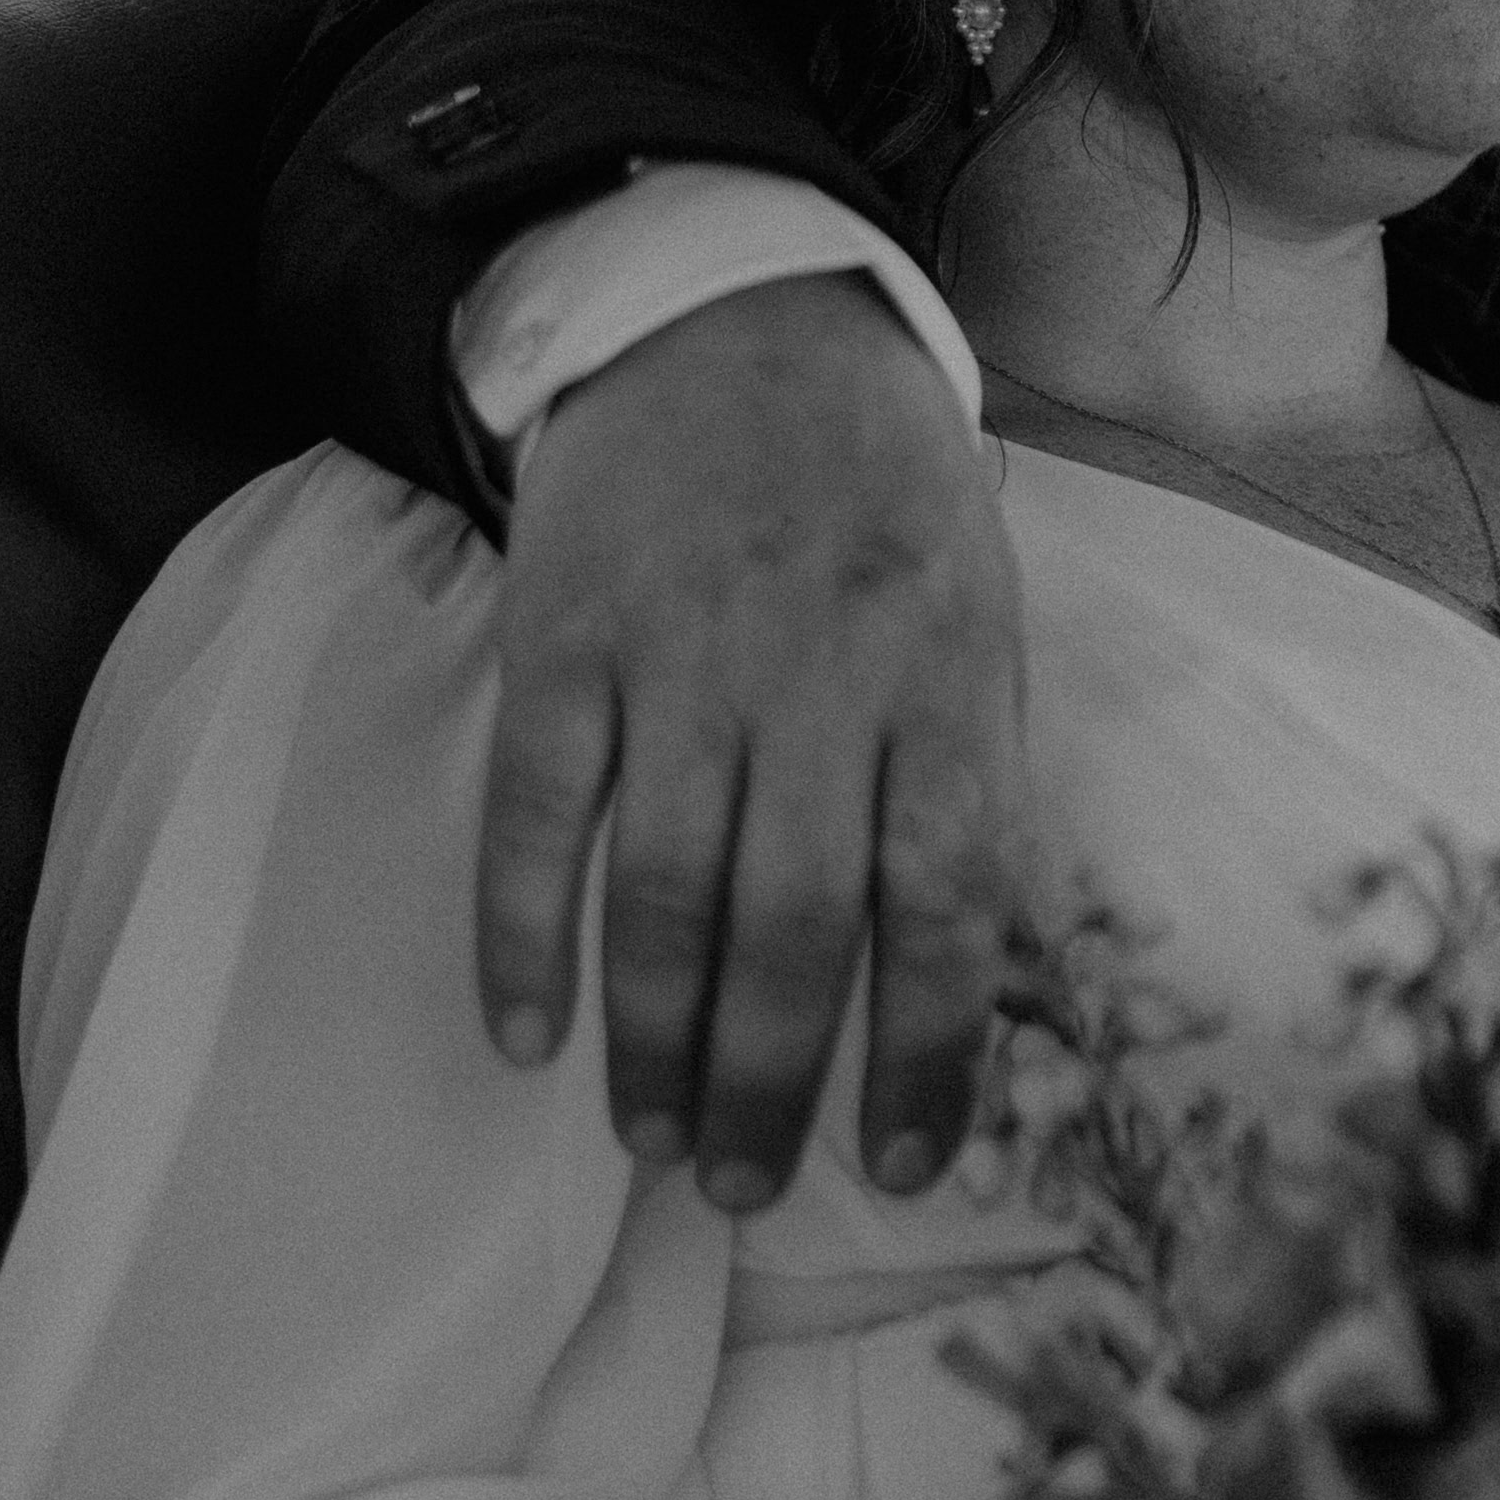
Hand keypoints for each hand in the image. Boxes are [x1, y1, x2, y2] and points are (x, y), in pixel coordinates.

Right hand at [477, 274, 1023, 1206]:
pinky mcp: (563, 632)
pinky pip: (537, 811)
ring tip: (653, 1139)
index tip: (905, 1164)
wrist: (736, 311)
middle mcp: (820, 672)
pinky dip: (521, 935)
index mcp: (947, 673)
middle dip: (772, 1082)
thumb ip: (960, 775)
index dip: (928, 1050)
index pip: (951, 901)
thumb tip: (952, 983)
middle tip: (743, 1189)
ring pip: (664, 888)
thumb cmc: (880, 497)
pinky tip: (525, 1035)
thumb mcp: (977, 610)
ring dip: (654, 1038)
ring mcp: (683, 651)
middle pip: (797, 922)